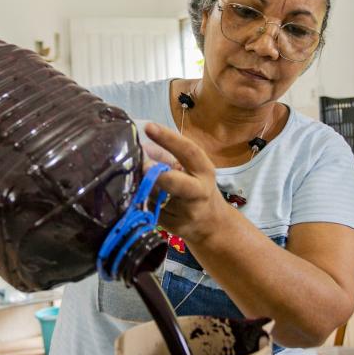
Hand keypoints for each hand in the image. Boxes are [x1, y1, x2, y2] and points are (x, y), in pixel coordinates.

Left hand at [143, 122, 228, 242]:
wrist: (212, 224)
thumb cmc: (197, 188)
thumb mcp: (193, 170)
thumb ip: (170, 157)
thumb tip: (142, 146)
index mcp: (204, 172)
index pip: (189, 152)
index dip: (168, 139)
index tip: (148, 127)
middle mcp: (198, 193)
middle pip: (178, 184)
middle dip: (158, 175)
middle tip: (142, 165)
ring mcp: (186, 213)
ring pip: (157, 197)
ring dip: (145, 186)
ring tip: (141, 180)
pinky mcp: (174, 227)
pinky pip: (151, 210)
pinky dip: (145, 201)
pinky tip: (147, 197)